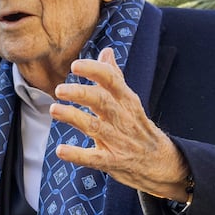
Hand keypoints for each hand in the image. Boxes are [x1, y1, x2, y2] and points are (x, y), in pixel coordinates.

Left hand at [50, 48, 190, 200]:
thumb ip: (115, 77)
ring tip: (53, 109)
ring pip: (95, 127)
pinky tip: (61, 150)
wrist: (161, 163)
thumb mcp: (130, 102)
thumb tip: (106, 51)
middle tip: (59, 89)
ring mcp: (118, 141)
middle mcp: (123, 119)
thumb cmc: (138, 128)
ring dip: (73, 117)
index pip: (112, 80)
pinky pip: (94, 158)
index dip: (94, 71)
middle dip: (81, 93)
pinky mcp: (112, 162)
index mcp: (127, 101)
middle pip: (102, 101)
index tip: (75, 65)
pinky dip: (77, 155)